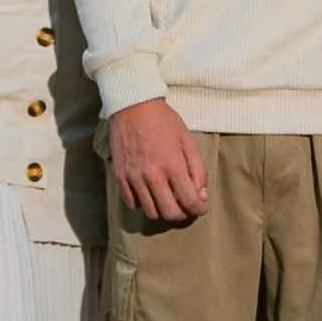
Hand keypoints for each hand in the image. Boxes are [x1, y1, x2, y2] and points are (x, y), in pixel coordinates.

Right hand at [108, 99, 208, 222]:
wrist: (133, 106)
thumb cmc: (164, 122)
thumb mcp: (188, 141)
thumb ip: (198, 170)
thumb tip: (201, 195)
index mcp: (173, 166)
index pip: (190, 202)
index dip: (199, 209)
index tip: (201, 207)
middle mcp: (152, 176)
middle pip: (170, 213)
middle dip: (182, 214)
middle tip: (184, 205)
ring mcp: (134, 178)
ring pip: (150, 212)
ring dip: (162, 210)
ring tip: (167, 199)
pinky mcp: (120, 177)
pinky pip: (132, 203)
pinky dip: (143, 203)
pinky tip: (149, 193)